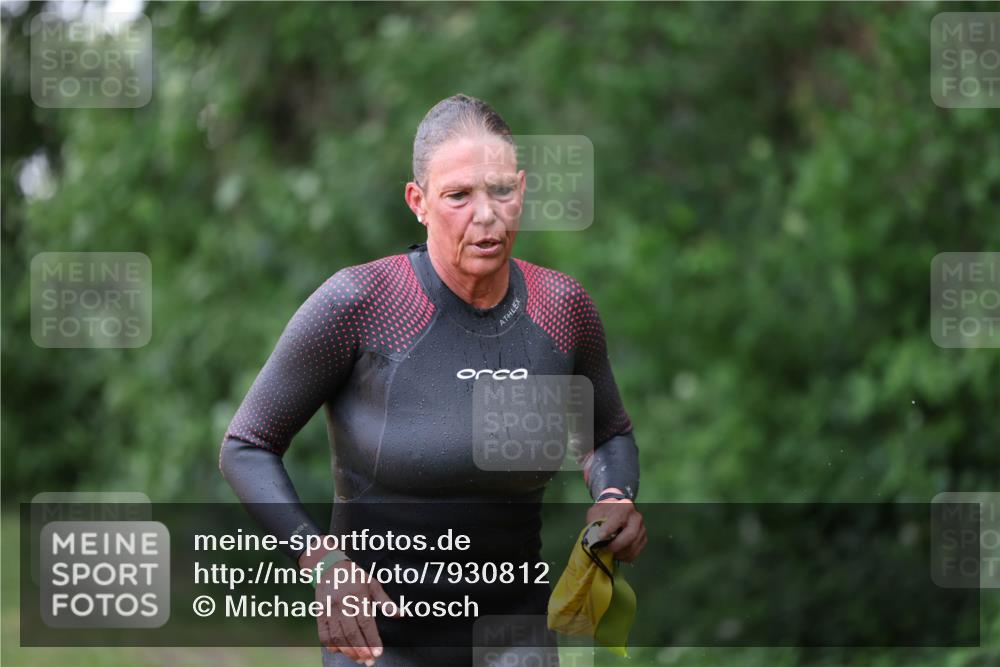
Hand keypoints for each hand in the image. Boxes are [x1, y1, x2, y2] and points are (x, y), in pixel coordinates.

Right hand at [300, 548, 397, 664]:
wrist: (328, 566)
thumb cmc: (354, 576)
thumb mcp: (372, 583)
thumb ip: (385, 601)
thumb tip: (401, 614)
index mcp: (358, 595)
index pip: (366, 622)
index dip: (372, 639)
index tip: (378, 652)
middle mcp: (342, 603)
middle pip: (351, 632)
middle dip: (361, 650)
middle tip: (369, 661)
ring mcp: (329, 609)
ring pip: (337, 636)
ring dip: (348, 651)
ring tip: (358, 659)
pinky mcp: (319, 613)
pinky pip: (323, 633)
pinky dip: (331, 646)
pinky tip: (340, 652)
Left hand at [585, 491, 646, 562]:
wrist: (614, 511)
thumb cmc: (604, 512)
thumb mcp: (596, 512)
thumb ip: (594, 522)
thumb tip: (594, 537)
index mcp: (624, 506)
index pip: (619, 518)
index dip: (609, 528)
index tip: (600, 537)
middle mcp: (636, 517)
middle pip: (631, 535)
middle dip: (617, 545)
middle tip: (605, 549)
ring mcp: (642, 529)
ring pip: (634, 546)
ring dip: (620, 553)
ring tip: (609, 554)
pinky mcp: (643, 540)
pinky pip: (636, 552)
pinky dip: (625, 557)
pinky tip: (617, 555)